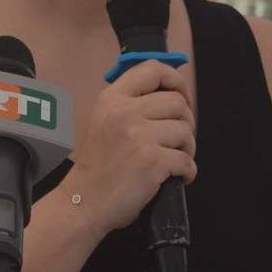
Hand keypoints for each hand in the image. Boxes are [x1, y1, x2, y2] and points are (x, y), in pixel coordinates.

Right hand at [67, 60, 196, 239]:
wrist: (84, 202)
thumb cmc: (98, 166)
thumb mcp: (104, 120)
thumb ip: (131, 103)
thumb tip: (174, 94)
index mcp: (113, 98)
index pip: (153, 69)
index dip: (176, 81)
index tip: (181, 98)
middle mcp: (125, 112)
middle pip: (177, 102)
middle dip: (186, 122)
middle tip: (178, 140)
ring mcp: (139, 136)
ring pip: (186, 131)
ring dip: (187, 149)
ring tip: (174, 160)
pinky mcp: (152, 161)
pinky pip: (187, 160)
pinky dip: (187, 172)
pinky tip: (176, 177)